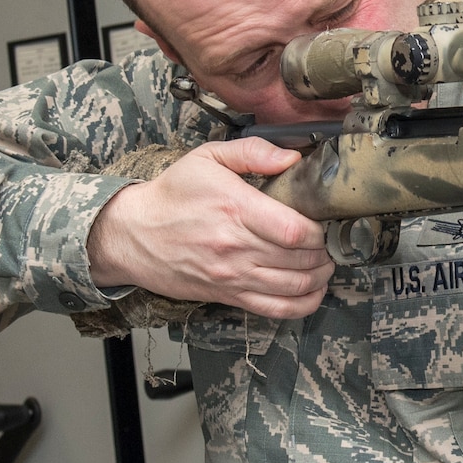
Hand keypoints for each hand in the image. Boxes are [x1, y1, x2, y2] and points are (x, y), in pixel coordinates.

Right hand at [88, 137, 333, 317]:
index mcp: (235, 209)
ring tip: (325, 263)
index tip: (322, 222)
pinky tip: (314, 291)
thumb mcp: (207, 158)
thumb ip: (253, 153)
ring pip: (294, 287)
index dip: (319, 231)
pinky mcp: (229, 295)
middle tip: (329, 243)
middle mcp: (236, 248)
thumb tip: (293, 157)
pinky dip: (304, 304)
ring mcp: (233, 276)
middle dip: (324, 253)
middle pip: (300, 260)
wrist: (133, 234)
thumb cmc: (172, 195)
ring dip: (320, 277)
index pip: (294, 231)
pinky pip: (276, 309)